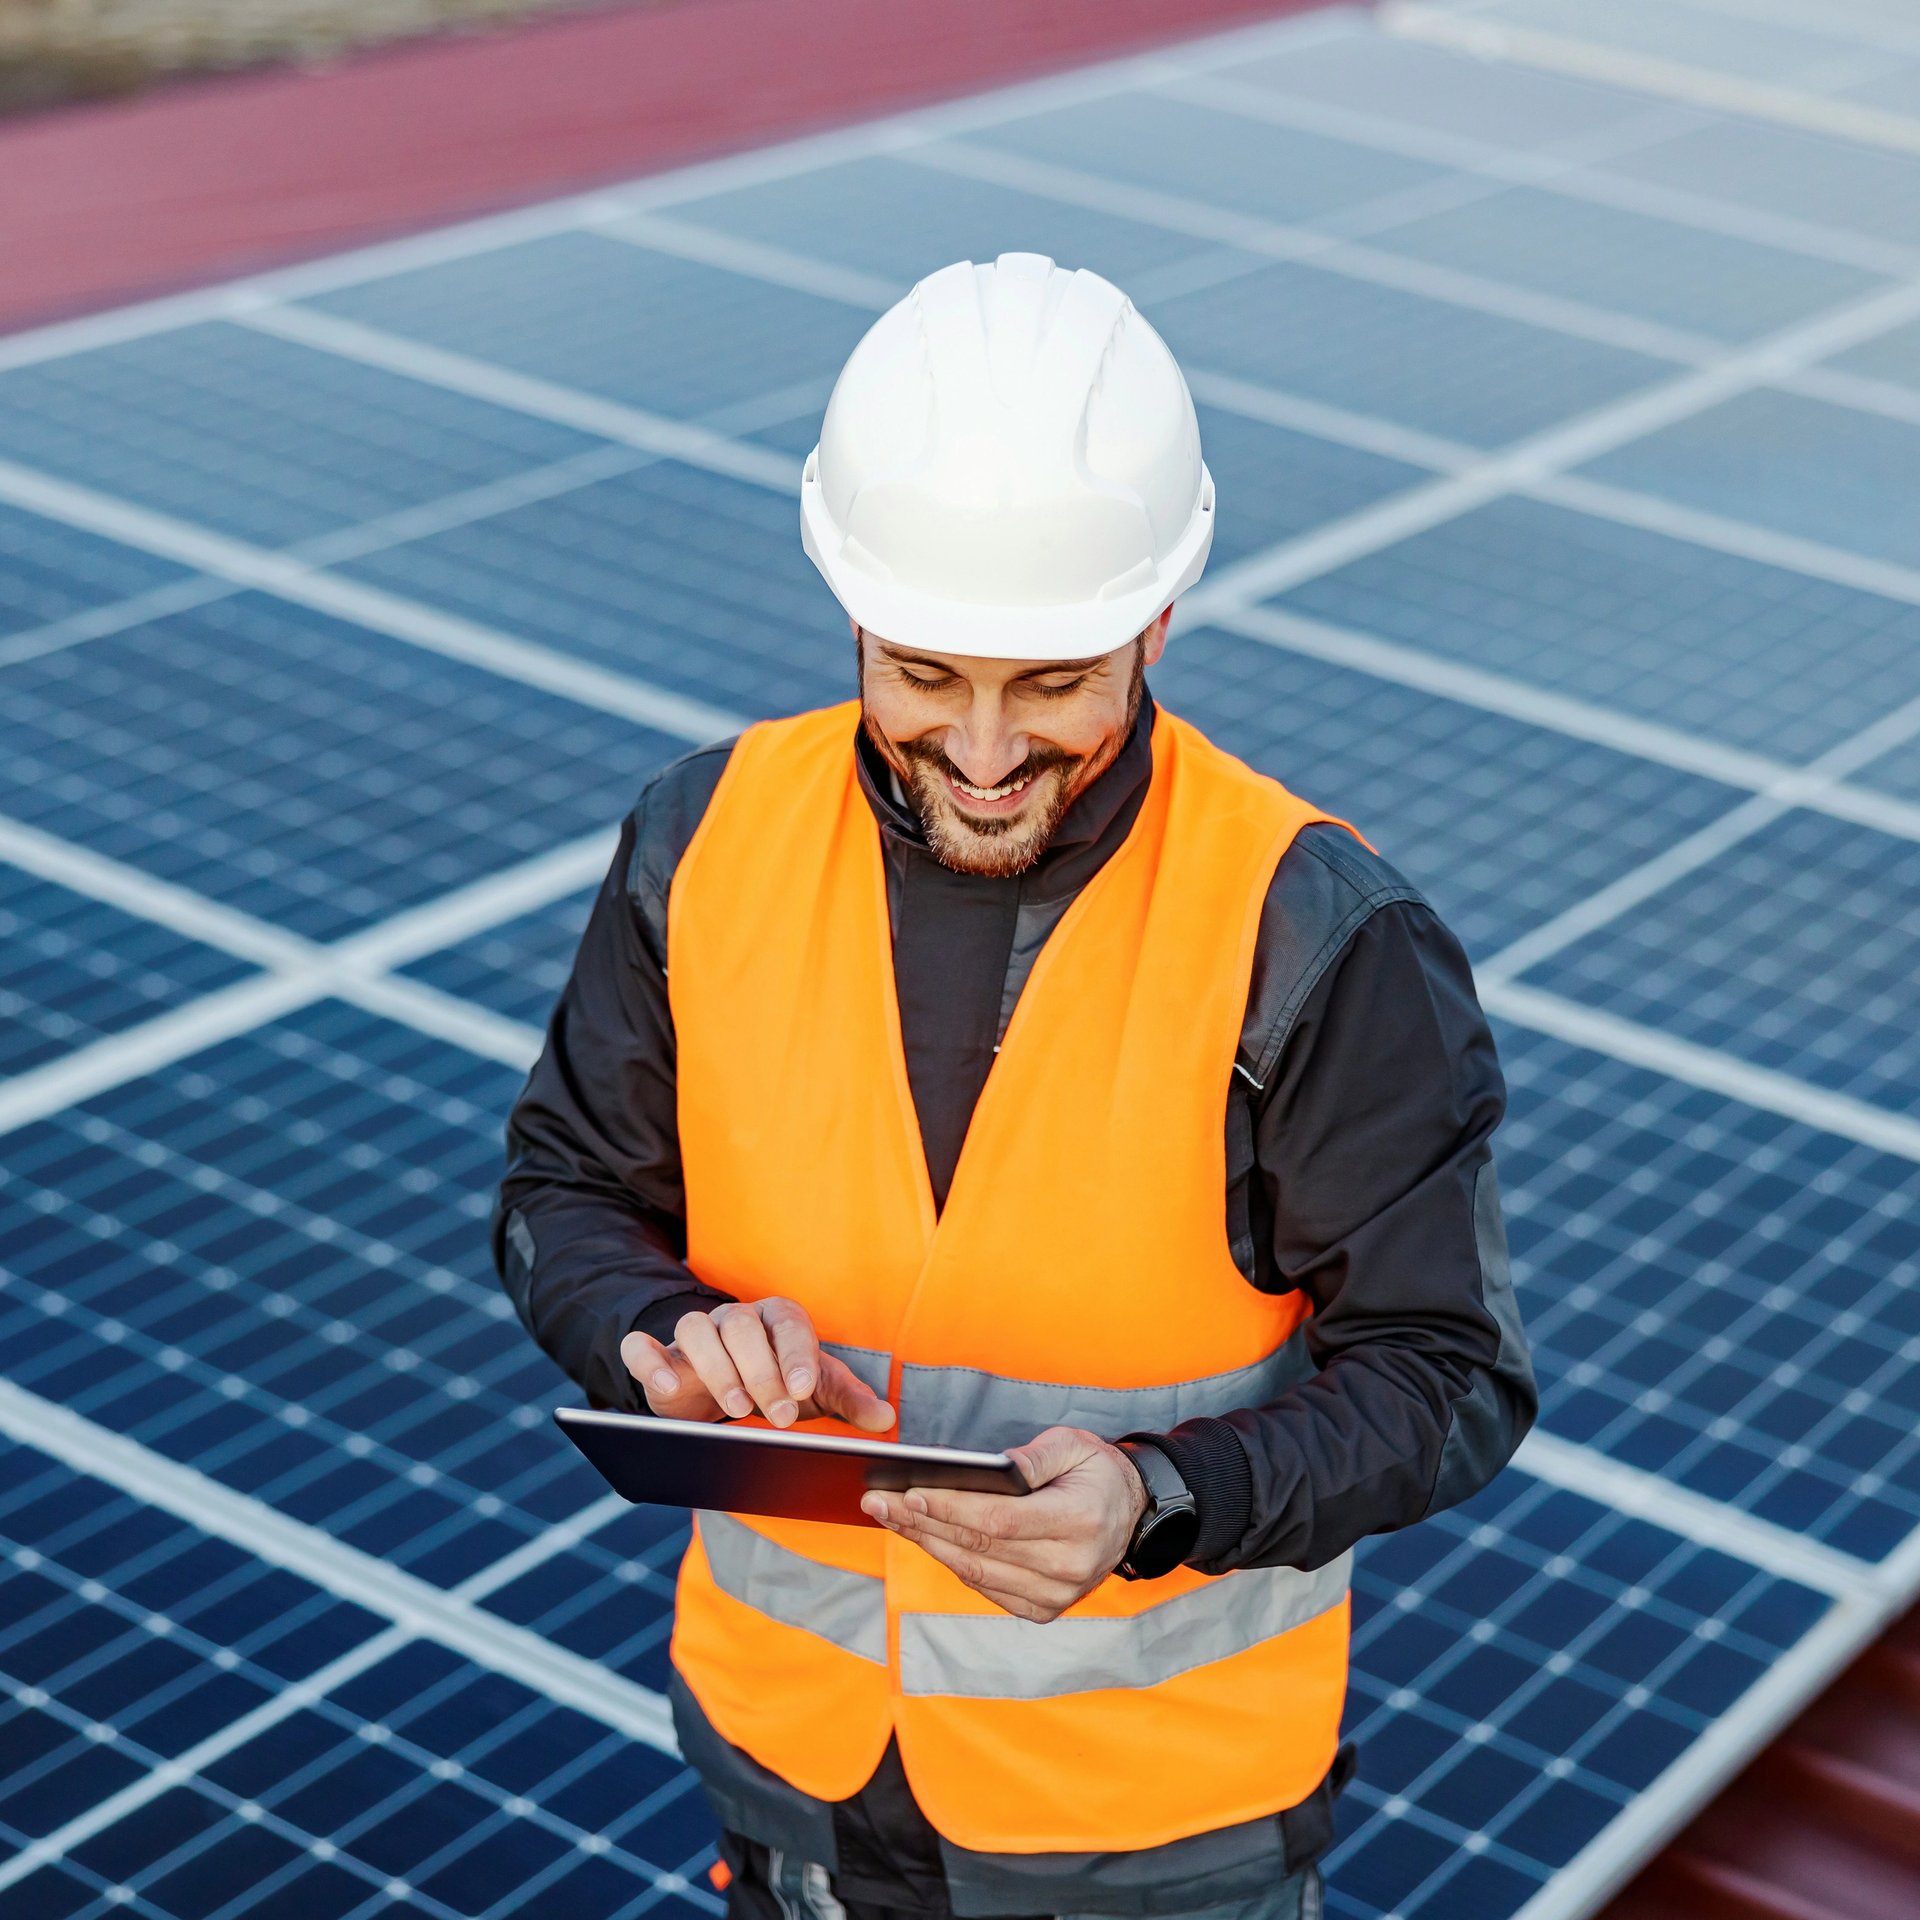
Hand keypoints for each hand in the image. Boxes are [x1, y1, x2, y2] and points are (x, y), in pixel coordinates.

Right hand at [621, 1298, 894, 1431]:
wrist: (733, 1392)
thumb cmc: (782, 1385)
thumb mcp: (820, 1392)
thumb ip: (851, 1401)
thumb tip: (885, 1419)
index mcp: (779, 1319)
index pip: (789, 1325)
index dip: (795, 1356)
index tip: (802, 1391)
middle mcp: (737, 1319)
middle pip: (742, 1327)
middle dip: (762, 1372)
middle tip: (779, 1417)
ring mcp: (697, 1335)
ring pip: (696, 1328)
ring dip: (716, 1368)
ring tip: (735, 1410)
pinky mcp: (661, 1359)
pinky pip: (642, 1347)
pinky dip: (648, 1361)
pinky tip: (665, 1386)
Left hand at [861, 1426, 1148, 1621]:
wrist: (1131, 1515)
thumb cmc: (1096, 1473)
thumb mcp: (1075, 1446)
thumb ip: (1035, 1456)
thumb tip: (993, 1467)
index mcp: (1078, 1523)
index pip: (1000, 1521)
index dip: (950, 1509)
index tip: (908, 1493)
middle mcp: (1068, 1568)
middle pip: (978, 1548)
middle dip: (920, 1523)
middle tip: (877, 1502)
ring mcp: (1055, 1596)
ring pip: (974, 1571)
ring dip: (926, 1543)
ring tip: (889, 1517)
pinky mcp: (1042, 1609)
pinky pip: (984, 1587)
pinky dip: (950, 1561)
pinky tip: (924, 1537)